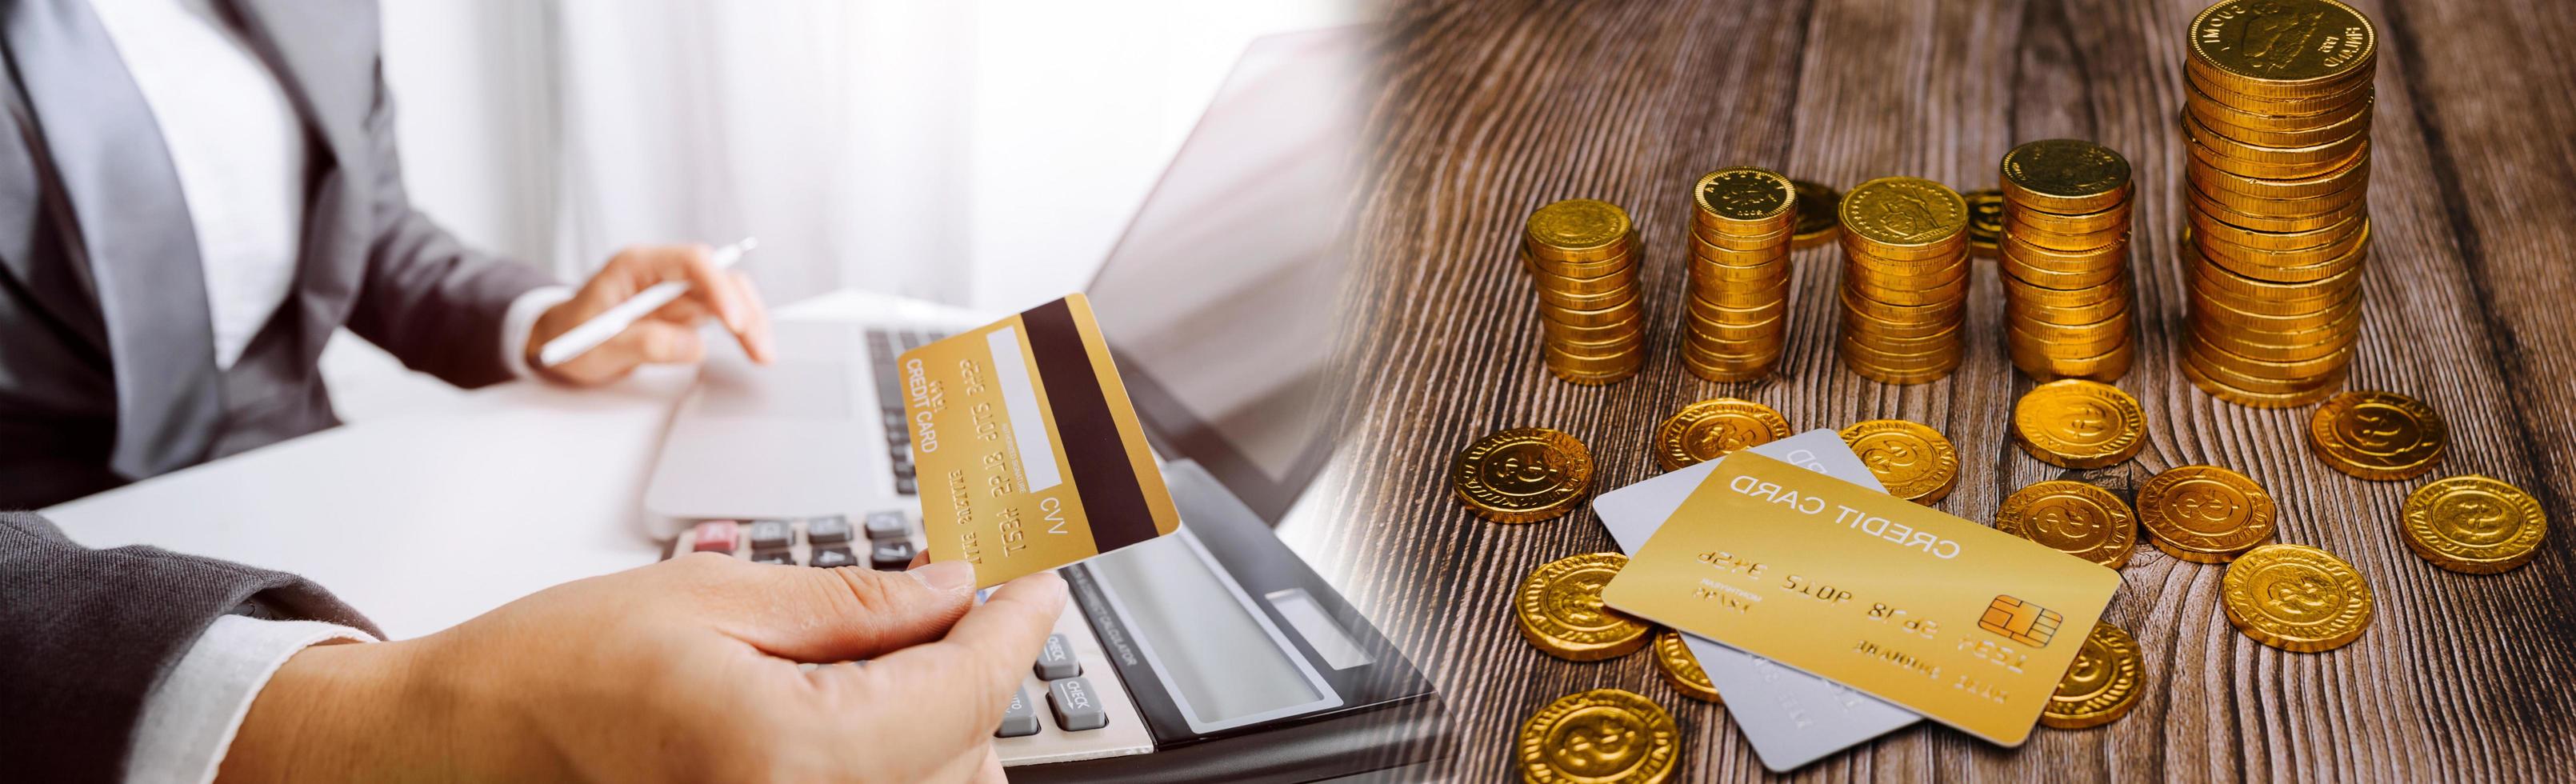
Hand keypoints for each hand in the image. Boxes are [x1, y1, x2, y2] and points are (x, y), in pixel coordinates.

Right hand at [218, 558, 1064, 782]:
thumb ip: (851, 605)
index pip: (964, 689)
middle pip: (967, 754)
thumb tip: (955, 588)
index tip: (1042, 581)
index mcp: (787, 753)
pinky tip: (864, 713)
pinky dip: (898, 764)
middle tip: (959, 601)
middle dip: (974, 672)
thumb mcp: (708, 596)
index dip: (1019, 626)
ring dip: (942, 727)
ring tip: (896, 657)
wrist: (449, 749)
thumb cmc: (546, 672)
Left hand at [526, 244, 776, 385]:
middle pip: (719, 276)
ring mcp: (678, 289)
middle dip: (744, 309)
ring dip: (751, 321)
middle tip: (759, 349)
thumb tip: (695, 346)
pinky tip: (754, 349)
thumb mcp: (598, 347)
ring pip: (730, 293)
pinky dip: (743, 329)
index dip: (717, 287)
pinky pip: (725, 312)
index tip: (732, 322)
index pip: (691, 261)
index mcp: (637, 265)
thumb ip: (645, 344)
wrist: (559, 342)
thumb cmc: (571, 338)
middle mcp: (663, 271)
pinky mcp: (687, 309)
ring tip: (762, 355)